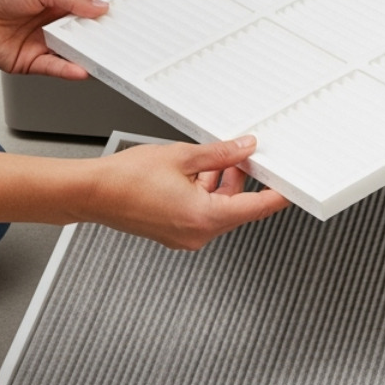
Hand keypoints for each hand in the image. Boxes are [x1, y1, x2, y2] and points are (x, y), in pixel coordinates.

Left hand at [0, 0, 107, 78]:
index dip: (99, 18)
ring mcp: (38, 45)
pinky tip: (79, 69)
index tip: (117, 22)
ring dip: (84, 58)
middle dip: (96, 41)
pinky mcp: (27, 63)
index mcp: (53, 4)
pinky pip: (52, 68)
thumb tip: (97, 6)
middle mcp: (47, 26)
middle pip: (80, 37)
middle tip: (115, 44)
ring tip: (102, 59)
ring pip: (68, 54)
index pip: (84, 13)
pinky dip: (66, 70)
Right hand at [89, 136, 290, 249]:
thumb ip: (220, 153)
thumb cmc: (125, 180)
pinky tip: (195, 170)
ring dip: (220, 183)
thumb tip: (244, 148)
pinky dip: (204, 192)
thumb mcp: (182, 156)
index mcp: (205, 217)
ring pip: (218, 207)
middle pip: (237, 206)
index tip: (293, 187)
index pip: (256, 208)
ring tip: (210, 158)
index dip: (278, 195)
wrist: (91, 193)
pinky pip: (201, 211)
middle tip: (244, 154)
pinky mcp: (173, 231)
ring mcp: (184, 235)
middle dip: (241, 178)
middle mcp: (197, 233)